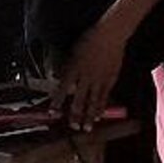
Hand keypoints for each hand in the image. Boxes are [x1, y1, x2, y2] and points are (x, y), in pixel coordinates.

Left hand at [56, 15, 130, 130]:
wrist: (110, 34)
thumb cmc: (90, 39)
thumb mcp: (73, 52)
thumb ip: (66, 67)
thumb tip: (58, 78)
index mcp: (74, 69)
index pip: (62, 90)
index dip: (57, 103)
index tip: (52, 113)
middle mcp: (85, 77)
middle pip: (79, 100)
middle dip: (75, 115)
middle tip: (72, 126)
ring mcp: (99, 79)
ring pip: (93, 102)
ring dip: (89, 116)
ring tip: (86, 127)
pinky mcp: (110, 79)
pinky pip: (104, 96)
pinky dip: (101, 107)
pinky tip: (99, 115)